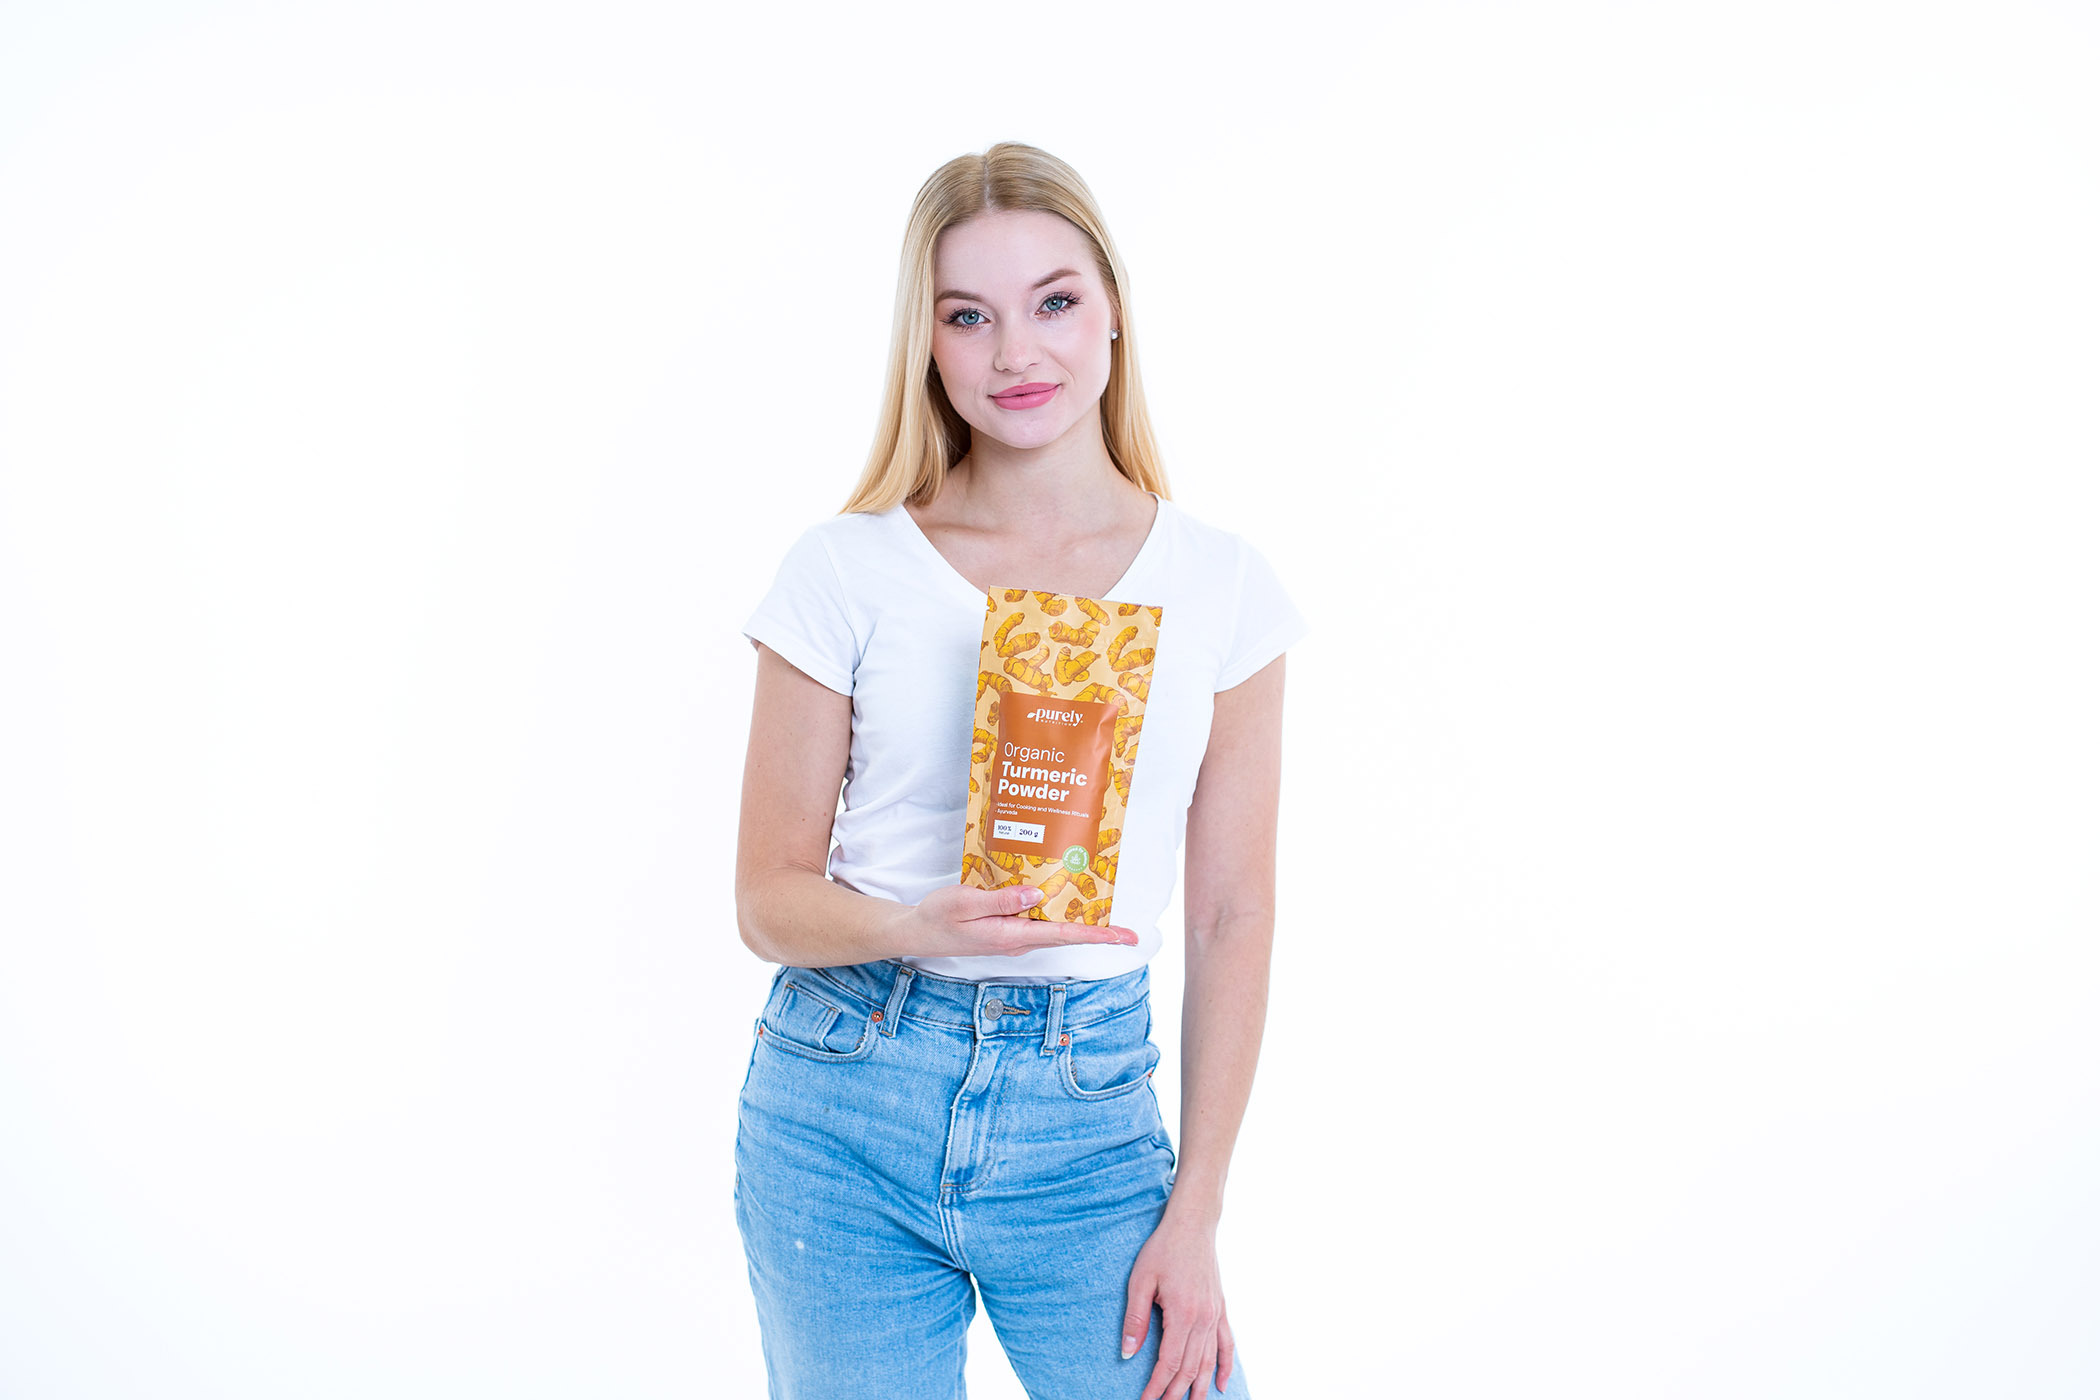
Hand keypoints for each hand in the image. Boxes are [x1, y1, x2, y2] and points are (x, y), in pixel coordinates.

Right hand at [897, 881, 1139, 959]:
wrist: (917, 932)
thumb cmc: (937, 917)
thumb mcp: (964, 902)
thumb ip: (1001, 899)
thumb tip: (1037, 894)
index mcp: (1011, 935)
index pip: (1062, 935)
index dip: (1095, 935)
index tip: (1123, 937)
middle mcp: (1018, 940)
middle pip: (1066, 935)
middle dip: (1099, 933)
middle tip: (1130, 931)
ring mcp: (1013, 937)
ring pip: (1055, 929)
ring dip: (1080, 922)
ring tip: (1106, 911)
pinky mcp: (1008, 930)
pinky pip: (1039, 922)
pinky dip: (1057, 914)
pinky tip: (1063, 899)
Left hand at [1123, 1207, 1234, 1398]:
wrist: (1192, 1225)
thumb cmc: (1162, 1249)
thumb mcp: (1140, 1280)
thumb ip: (1136, 1319)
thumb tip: (1128, 1354)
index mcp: (1182, 1313)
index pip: (1169, 1362)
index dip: (1156, 1385)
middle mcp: (1203, 1319)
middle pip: (1190, 1367)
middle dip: (1175, 1392)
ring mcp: (1215, 1314)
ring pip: (1209, 1361)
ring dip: (1200, 1386)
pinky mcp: (1220, 1308)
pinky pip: (1227, 1343)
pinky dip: (1225, 1365)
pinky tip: (1221, 1383)